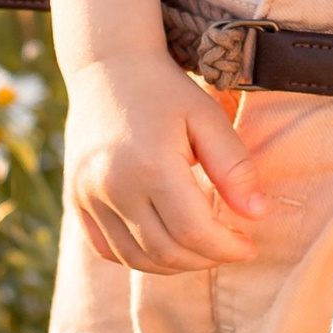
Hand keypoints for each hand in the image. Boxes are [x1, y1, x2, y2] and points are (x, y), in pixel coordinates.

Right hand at [62, 50, 261, 273]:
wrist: (108, 68)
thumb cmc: (167, 91)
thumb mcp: (208, 118)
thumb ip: (235, 167)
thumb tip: (258, 214)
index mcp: (151, 164)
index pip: (193, 231)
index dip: (226, 248)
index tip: (249, 246)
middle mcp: (112, 185)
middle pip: (164, 251)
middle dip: (205, 259)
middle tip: (230, 248)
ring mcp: (87, 195)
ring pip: (135, 258)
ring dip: (174, 264)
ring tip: (202, 249)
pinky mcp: (74, 199)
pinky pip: (106, 249)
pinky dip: (138, 258)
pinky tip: (165, 245)